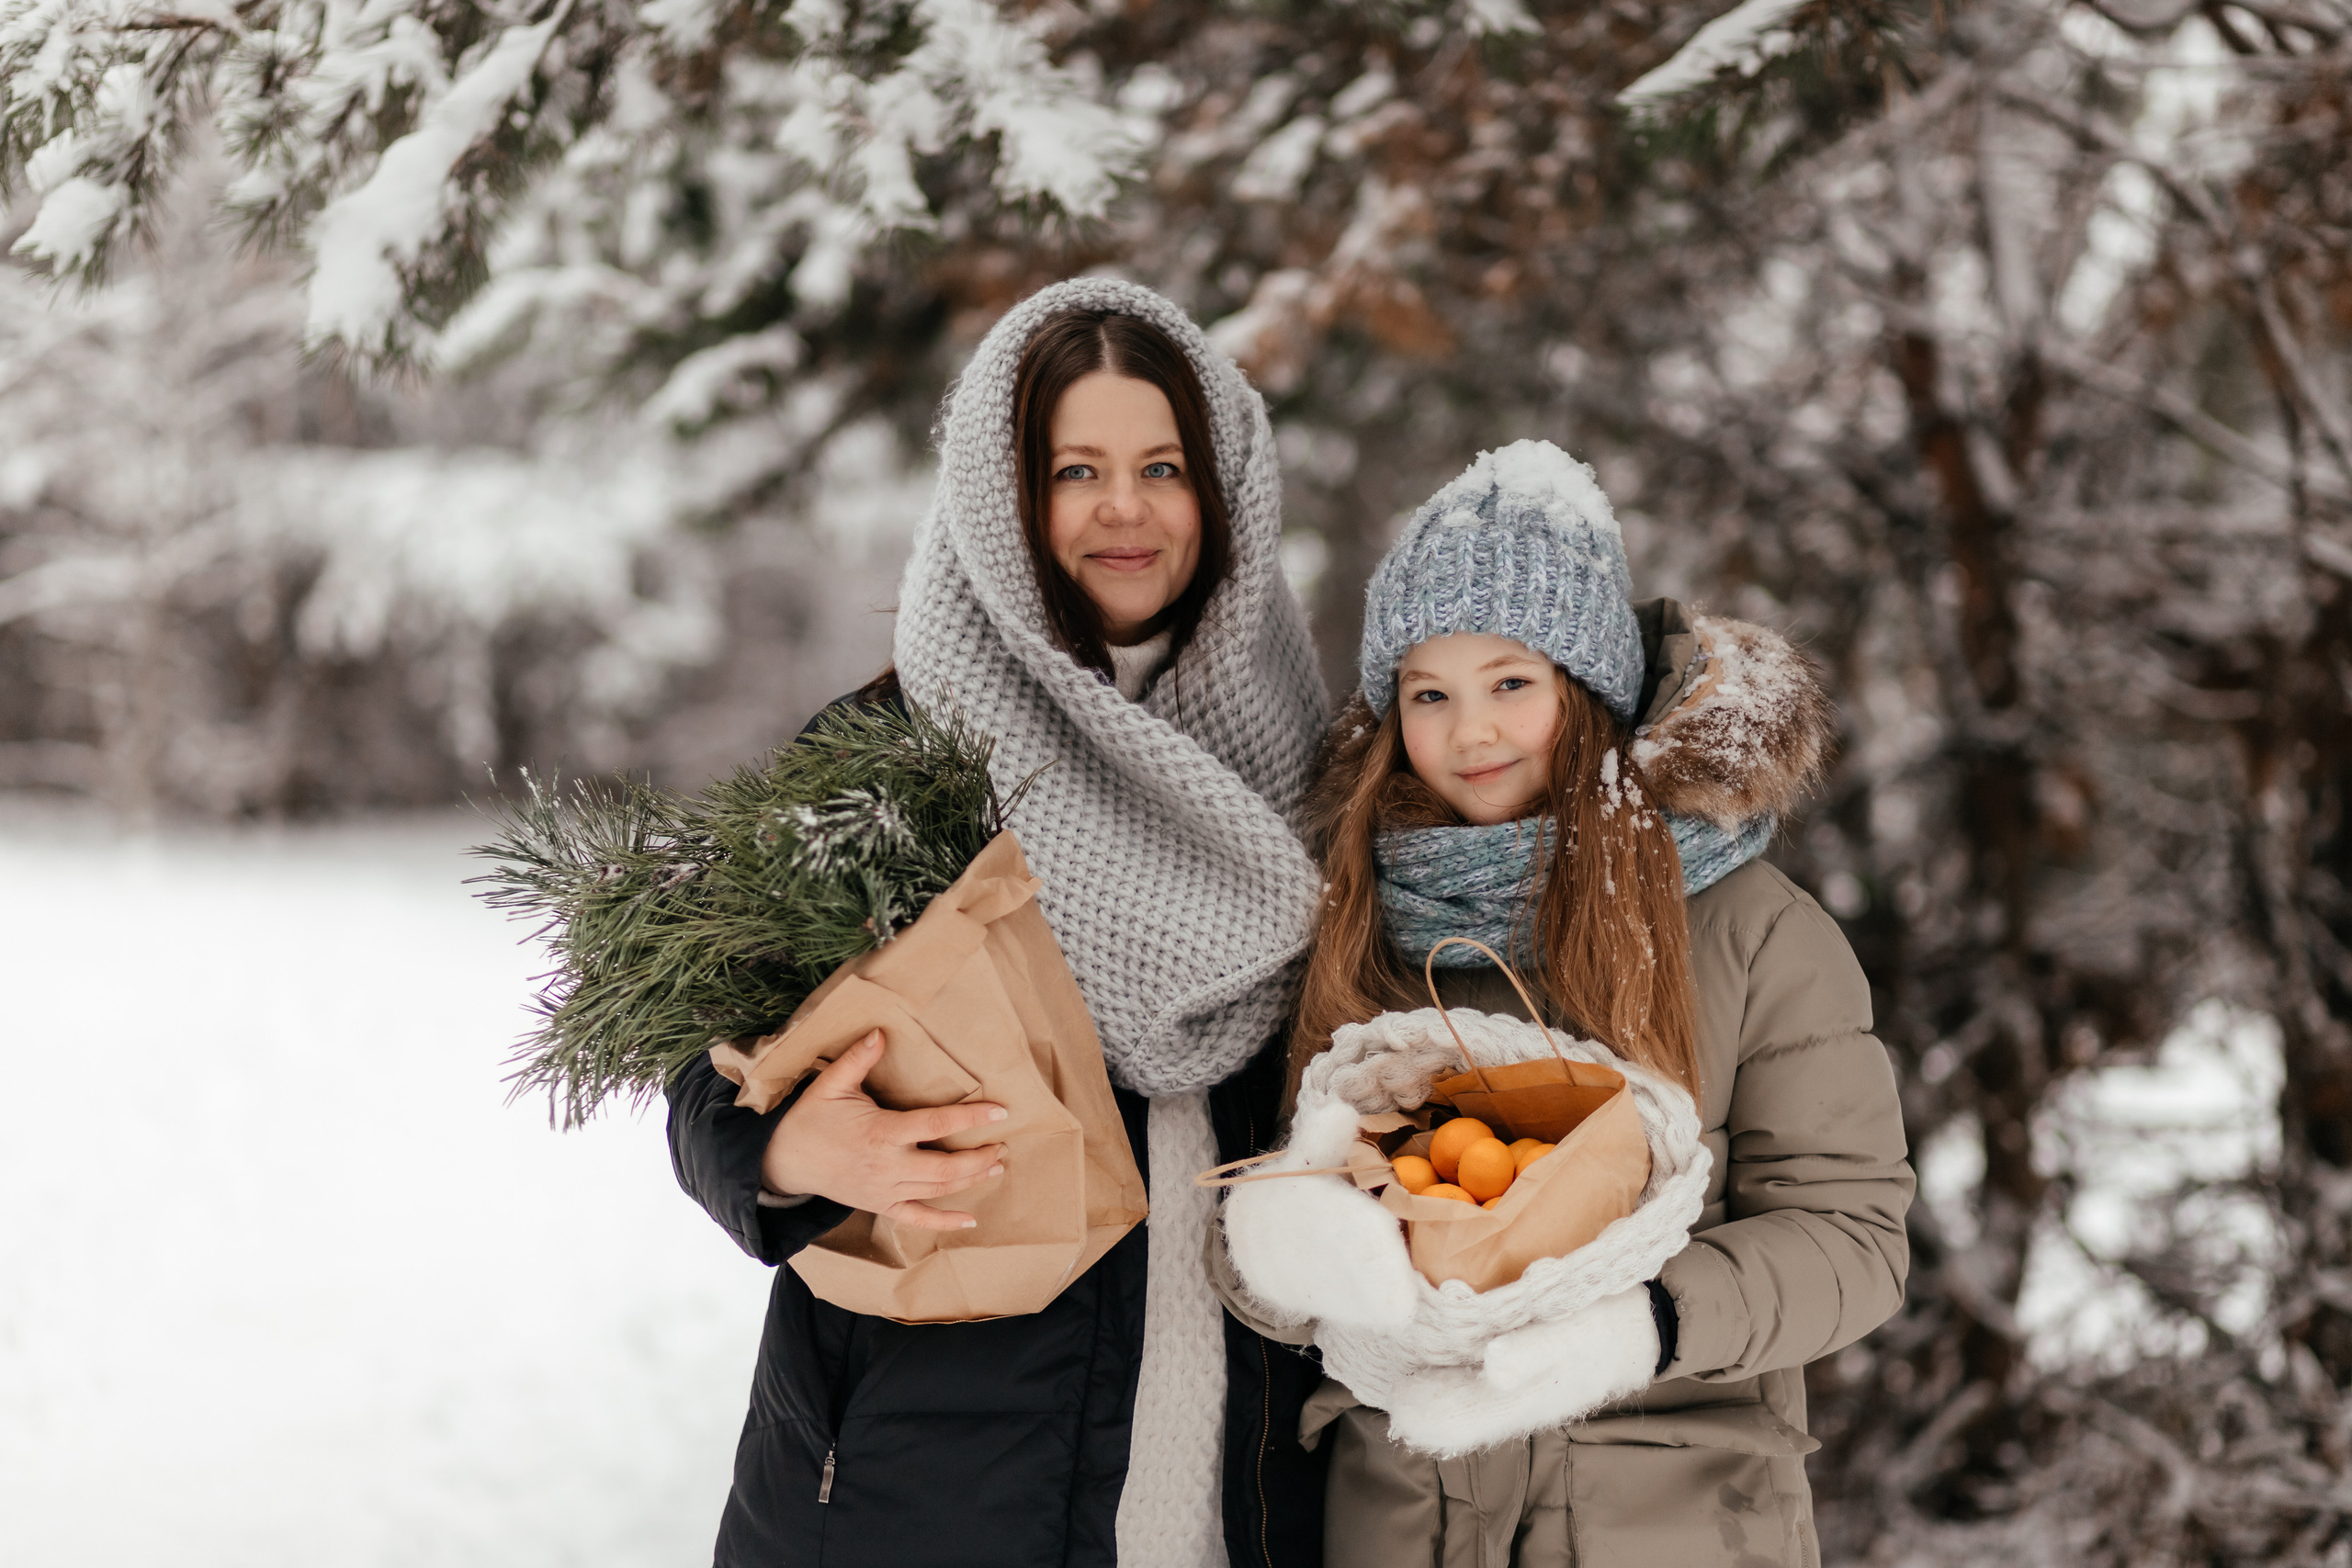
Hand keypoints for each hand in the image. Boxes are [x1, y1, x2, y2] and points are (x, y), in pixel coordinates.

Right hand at [763, 1030, 1008, 1230]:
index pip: (936, 1124)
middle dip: (979, 1158)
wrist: (785, 1162)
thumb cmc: (810, 1119)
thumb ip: (856, 1059)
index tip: (1000, 1111)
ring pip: (938, 1191)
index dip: (970, 1118)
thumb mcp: (829, 1085)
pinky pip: (917, 1218)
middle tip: (1003, 1145)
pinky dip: (945, 1221)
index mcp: (881, 1133)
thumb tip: (880, 1032)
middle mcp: (888, 1166)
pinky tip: (970, 1219)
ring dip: (971, 1180)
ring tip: (996, 1166)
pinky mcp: (880, 1205)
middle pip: (945, 1167)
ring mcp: (885, 1190)